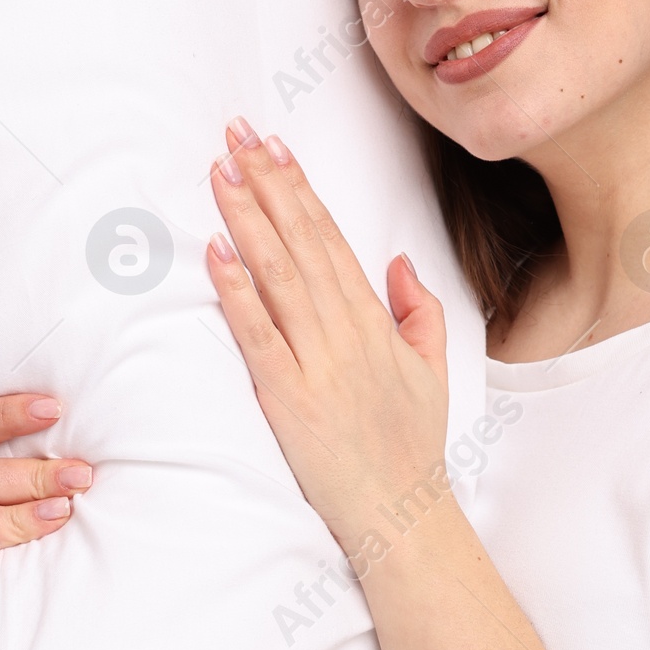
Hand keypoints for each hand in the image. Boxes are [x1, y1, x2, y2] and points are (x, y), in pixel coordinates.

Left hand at [206, 123, 449, 560]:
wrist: (402, 515)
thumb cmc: (411, 447)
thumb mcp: (432, 370)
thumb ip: (420, 311)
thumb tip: (399, 262)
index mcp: (375, 321)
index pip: (330, 238)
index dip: (299, 189)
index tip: (274, 147)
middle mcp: (346, 333)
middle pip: (301, 242)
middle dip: (266, 183)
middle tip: (235, 134)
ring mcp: (318, 363)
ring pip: (278, 276)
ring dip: (247, 219)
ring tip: (221, 171)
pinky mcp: (290, 399)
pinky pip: (259, 335)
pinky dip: (237, 292)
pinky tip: (216, 252)